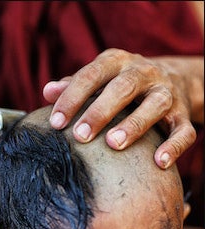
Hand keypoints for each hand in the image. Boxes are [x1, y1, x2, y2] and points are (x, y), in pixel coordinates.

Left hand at [44, 49, 202, 168]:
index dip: (72, 98)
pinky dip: (174, 146)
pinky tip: (159, 162)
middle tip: (81, 136)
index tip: (56, 123)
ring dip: (134, 124)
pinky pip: (183, 131)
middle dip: (100, 112)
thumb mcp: (101, 78)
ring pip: (154, 106)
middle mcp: (144, 73)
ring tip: (114, 144)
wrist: (174, 78)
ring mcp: (167, 93)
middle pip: (123, 87)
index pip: (92, 75)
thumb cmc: (123, 84)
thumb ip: (75, 85)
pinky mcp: (183, 115)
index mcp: (118, 63)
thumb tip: (47, 92)